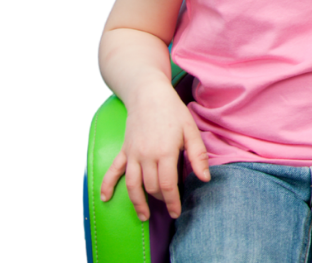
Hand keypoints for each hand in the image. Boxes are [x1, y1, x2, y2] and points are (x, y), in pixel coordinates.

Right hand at [97, 86, 208, 220]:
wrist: (149, 95)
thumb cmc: (173, 111)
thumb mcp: (191, 130)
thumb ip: (197, 155)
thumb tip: (205, 178)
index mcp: (165, 152)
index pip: (167, 185)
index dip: (172, 201)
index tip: (177, 212)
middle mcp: (146, 157)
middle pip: (151, 187)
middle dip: (160, 200)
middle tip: (169, 206)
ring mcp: (132, 154)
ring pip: (132, 184)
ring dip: (137, 202)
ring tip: (143, 216)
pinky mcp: (124, 151)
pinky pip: (113, 171)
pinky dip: (107, 185)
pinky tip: (106, 198)